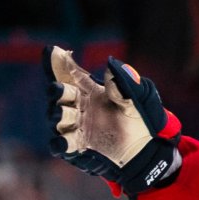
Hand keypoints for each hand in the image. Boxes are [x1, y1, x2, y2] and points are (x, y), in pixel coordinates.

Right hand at [44, 46, 182, 196]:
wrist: (144, 148)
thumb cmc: (139, 121)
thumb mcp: (136, 101)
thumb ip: (124, 85)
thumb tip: (112, 64)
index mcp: (92, 92)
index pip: (74, 76)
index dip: (63, 64)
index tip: (54, 51)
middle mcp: (80, 107)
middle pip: (61, 95)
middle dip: (57, 91)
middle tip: (57, 89)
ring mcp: (77, 126)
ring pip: (59, 118)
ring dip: (58, 115)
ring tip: (62, 112)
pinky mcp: (79, 145)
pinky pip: (62, 145)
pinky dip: (61, 143)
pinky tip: (62, 142)